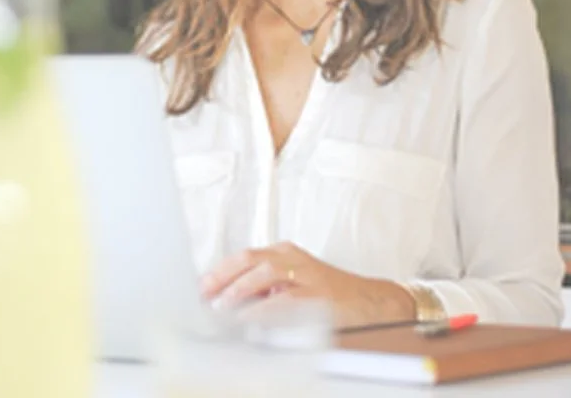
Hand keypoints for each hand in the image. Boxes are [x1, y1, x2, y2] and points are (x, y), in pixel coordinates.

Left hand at [201, 242, 415, 328]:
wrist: (372, 302)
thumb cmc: (328, 294)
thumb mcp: (289, 285)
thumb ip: (260, 291)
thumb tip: (224, 303)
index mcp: (282, 253)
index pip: (242, 257)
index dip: (218, 271)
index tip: (198, 287)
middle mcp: (292, 258)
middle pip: (249, 259)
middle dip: (222, 276)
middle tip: (203, 294)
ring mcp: (306, 274)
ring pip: (265, 273)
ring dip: (239, 289)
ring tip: (221, 306)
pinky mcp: (319, 294)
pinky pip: (286, 299)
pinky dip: (265, 308)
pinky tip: (250, 317)